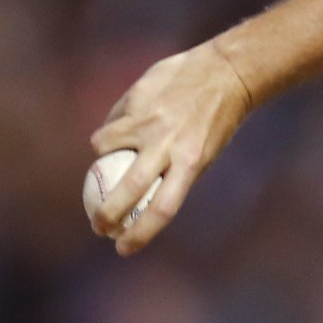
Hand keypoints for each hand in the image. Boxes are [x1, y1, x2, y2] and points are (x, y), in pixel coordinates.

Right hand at [88, 40, 252, 255]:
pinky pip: (112, 121)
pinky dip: (111, 129)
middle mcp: (168, 145)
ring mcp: (149, 121)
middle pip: (129, 188)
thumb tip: (140, 191)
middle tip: (98, 226)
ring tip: (108, 159)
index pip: (162, 209)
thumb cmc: (214, 120)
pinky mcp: (136, 99)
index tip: (123, 249)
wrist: (224, 73)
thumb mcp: (203, 152)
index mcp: (191, 164)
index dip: (140, 234)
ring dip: (101, 158)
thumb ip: (172, 170)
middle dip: (106, 213)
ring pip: (105, 147)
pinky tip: (121, 127)